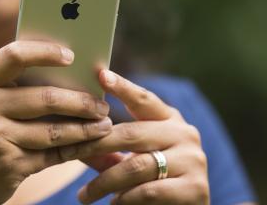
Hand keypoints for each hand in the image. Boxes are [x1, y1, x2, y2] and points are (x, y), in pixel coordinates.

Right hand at [0, 41, 112, 204]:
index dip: (44, 52)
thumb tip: (71, 78)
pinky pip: (53, 155)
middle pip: (45, 97)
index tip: (71, 55)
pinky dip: (77, 150)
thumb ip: (14, 91)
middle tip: (102, 104)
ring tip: (105, 125)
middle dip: (81, 101)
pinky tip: (91, 145)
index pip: (13, 55)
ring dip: (86, 128)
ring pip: (54, 130)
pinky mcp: (9, 165)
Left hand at [59, 70, 208, 203]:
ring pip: (136, 166)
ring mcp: (193, 160)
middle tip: (70, 153)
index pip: (144, 99)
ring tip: (84, 195)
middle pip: (132, 133)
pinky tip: (113, 203)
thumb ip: (107, 148)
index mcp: (169, 119)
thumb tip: (70, 134)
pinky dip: (125, 199)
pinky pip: (149, 191)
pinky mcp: (196, 188)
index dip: (123, 87)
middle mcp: (185, 134)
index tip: (102, 75)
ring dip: (105, 182)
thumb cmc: (153, 181)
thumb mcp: (131, 159)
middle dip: (96, 144)